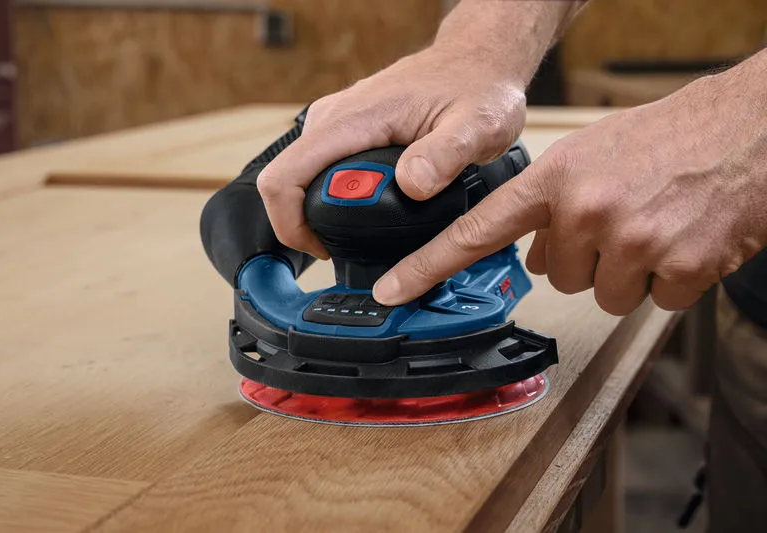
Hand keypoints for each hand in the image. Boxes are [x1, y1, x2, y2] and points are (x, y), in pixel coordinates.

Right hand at [256, 45, 527, 258]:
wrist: (476, 61)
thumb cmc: (478, 89)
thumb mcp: (477, 126)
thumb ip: (445, 155)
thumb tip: (411, 185)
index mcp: (354, 120)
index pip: (285, 176)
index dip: (290, 224)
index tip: (324, 249)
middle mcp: (333, 118)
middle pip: (285, 182)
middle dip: (306, 223)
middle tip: (348, 245)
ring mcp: (335, 121)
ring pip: (299, 176)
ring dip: (317, 211)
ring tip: (361, 228)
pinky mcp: (343, 128)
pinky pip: (317, 168)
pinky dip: (330, 196)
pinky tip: (366, 206)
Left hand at [373, 60, 766, 314]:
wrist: (747, 128)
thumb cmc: (666, 138)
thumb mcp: (590, 155)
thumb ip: (548, 203)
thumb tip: (534, 258)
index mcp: (555, 179)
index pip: (477, 231)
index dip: (428, 266)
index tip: (392, 290)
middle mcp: (585, 210)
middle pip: (560, 277)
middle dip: (587, 258)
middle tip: (621, 219)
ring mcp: (632, 240)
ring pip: (606, 295)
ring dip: (629, 274)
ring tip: (655, 226)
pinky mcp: (678, 267)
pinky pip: (656, 302)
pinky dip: (671, 281)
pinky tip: (684, 241)